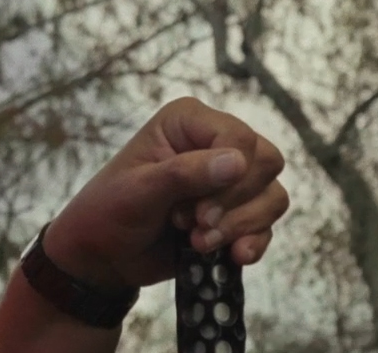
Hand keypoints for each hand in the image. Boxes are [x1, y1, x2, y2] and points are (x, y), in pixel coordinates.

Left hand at [42, 97, 287, 288]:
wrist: (104, 255)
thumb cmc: (110, 210)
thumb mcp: (140, 190)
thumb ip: (185, 173)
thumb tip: (238, 162)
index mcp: (188, 121)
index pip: (240, 138)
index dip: (231, 178)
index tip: (197, 212)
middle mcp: (215, 142)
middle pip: (266, 162)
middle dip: (235, 204)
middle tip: (196, 224)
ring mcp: (229, 179)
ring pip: (273, 195)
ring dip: (241, 226)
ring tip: (199, 242)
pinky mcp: (236, 214)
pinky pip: (268, 224)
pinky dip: (253, 242)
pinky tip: (232, 256)